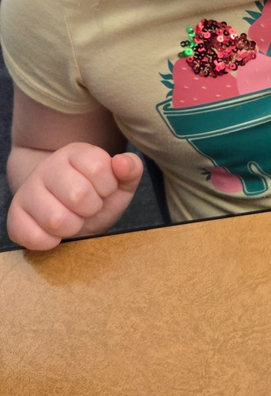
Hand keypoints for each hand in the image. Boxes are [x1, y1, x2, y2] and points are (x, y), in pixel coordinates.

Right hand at [7, 143, 143, 249]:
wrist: (68, 211)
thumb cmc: (96, 196)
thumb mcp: (120, 183)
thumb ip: (130, 170)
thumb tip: (122, 163)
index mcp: (75, 153)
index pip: (99, 168)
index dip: (107, 187)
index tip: (103, 190)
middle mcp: (47, 168)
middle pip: (78, 195)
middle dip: (91, 209)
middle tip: (88, 208)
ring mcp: (27, 191)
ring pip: (56, 219)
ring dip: (73, 227)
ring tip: (74, 220)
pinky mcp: (15, 216)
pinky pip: (33, 237)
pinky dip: (51, 242)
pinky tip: (56, 234)